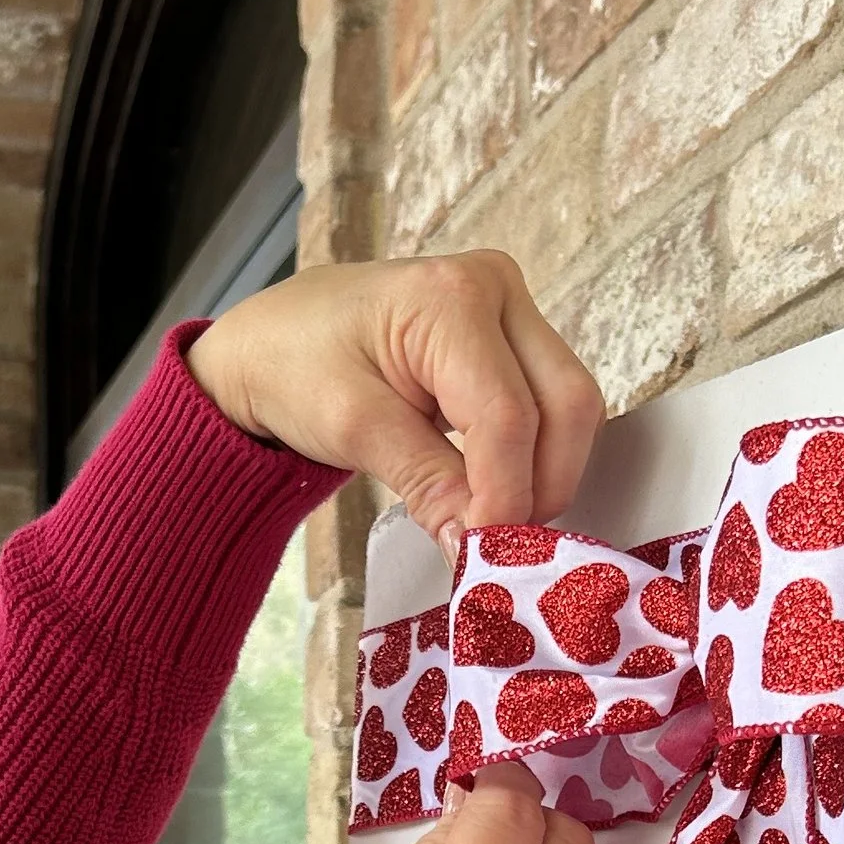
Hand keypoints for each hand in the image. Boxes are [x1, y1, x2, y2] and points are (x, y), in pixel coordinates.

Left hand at [186, 253, 603, 552]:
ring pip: (570, 409)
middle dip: (541, 485)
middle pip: (566, 404)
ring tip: (491, 522)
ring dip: (544, 475)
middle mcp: (496, 289)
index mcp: (451, 297)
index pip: (508, 415)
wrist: (273, 340)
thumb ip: (424, 480)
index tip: (483, 554)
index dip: (505, 495)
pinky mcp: (513, 341)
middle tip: (498, 545)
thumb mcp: (350, 426)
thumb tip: (476, 544)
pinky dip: (534, 458)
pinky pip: (550, 407)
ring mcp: (511, 311)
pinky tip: (494, 493)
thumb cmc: (295, 364)